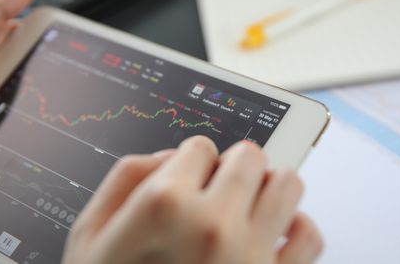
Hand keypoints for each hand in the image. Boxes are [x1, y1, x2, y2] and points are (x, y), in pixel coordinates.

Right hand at [62, 136, 322, 263]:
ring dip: (269, 188)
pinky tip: (271, 236)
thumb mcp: (90, 235)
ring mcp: (249, 256)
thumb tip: (170, 156)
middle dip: (232, 167)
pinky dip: (296, 229)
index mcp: (164, 205)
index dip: (191, 162)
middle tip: (220, 189)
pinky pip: (309, 235)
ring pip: (287, 183)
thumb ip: (127, 177)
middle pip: (249, 156)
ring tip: (249, 206)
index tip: (189, 179)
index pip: (201, 147)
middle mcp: (212, 225)